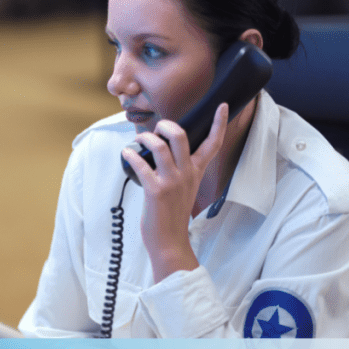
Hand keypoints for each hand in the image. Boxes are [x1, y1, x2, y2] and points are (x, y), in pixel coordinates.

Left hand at [122, 103, 228, 281]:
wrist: (170, 242)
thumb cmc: (173, 215)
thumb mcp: (184, 189)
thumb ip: (180, 170)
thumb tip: (162, 150)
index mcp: (196, 172)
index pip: (213, 144)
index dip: (218, 123)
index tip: (222, 106)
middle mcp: (187, 174)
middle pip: (181, 136)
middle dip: (166, 125)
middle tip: (156, 130)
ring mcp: (172, 182)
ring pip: (160, 146)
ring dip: (144, 138)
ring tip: (138, 142)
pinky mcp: (156, 191)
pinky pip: (141, 164)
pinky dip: (130, 155)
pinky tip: (126, 154)